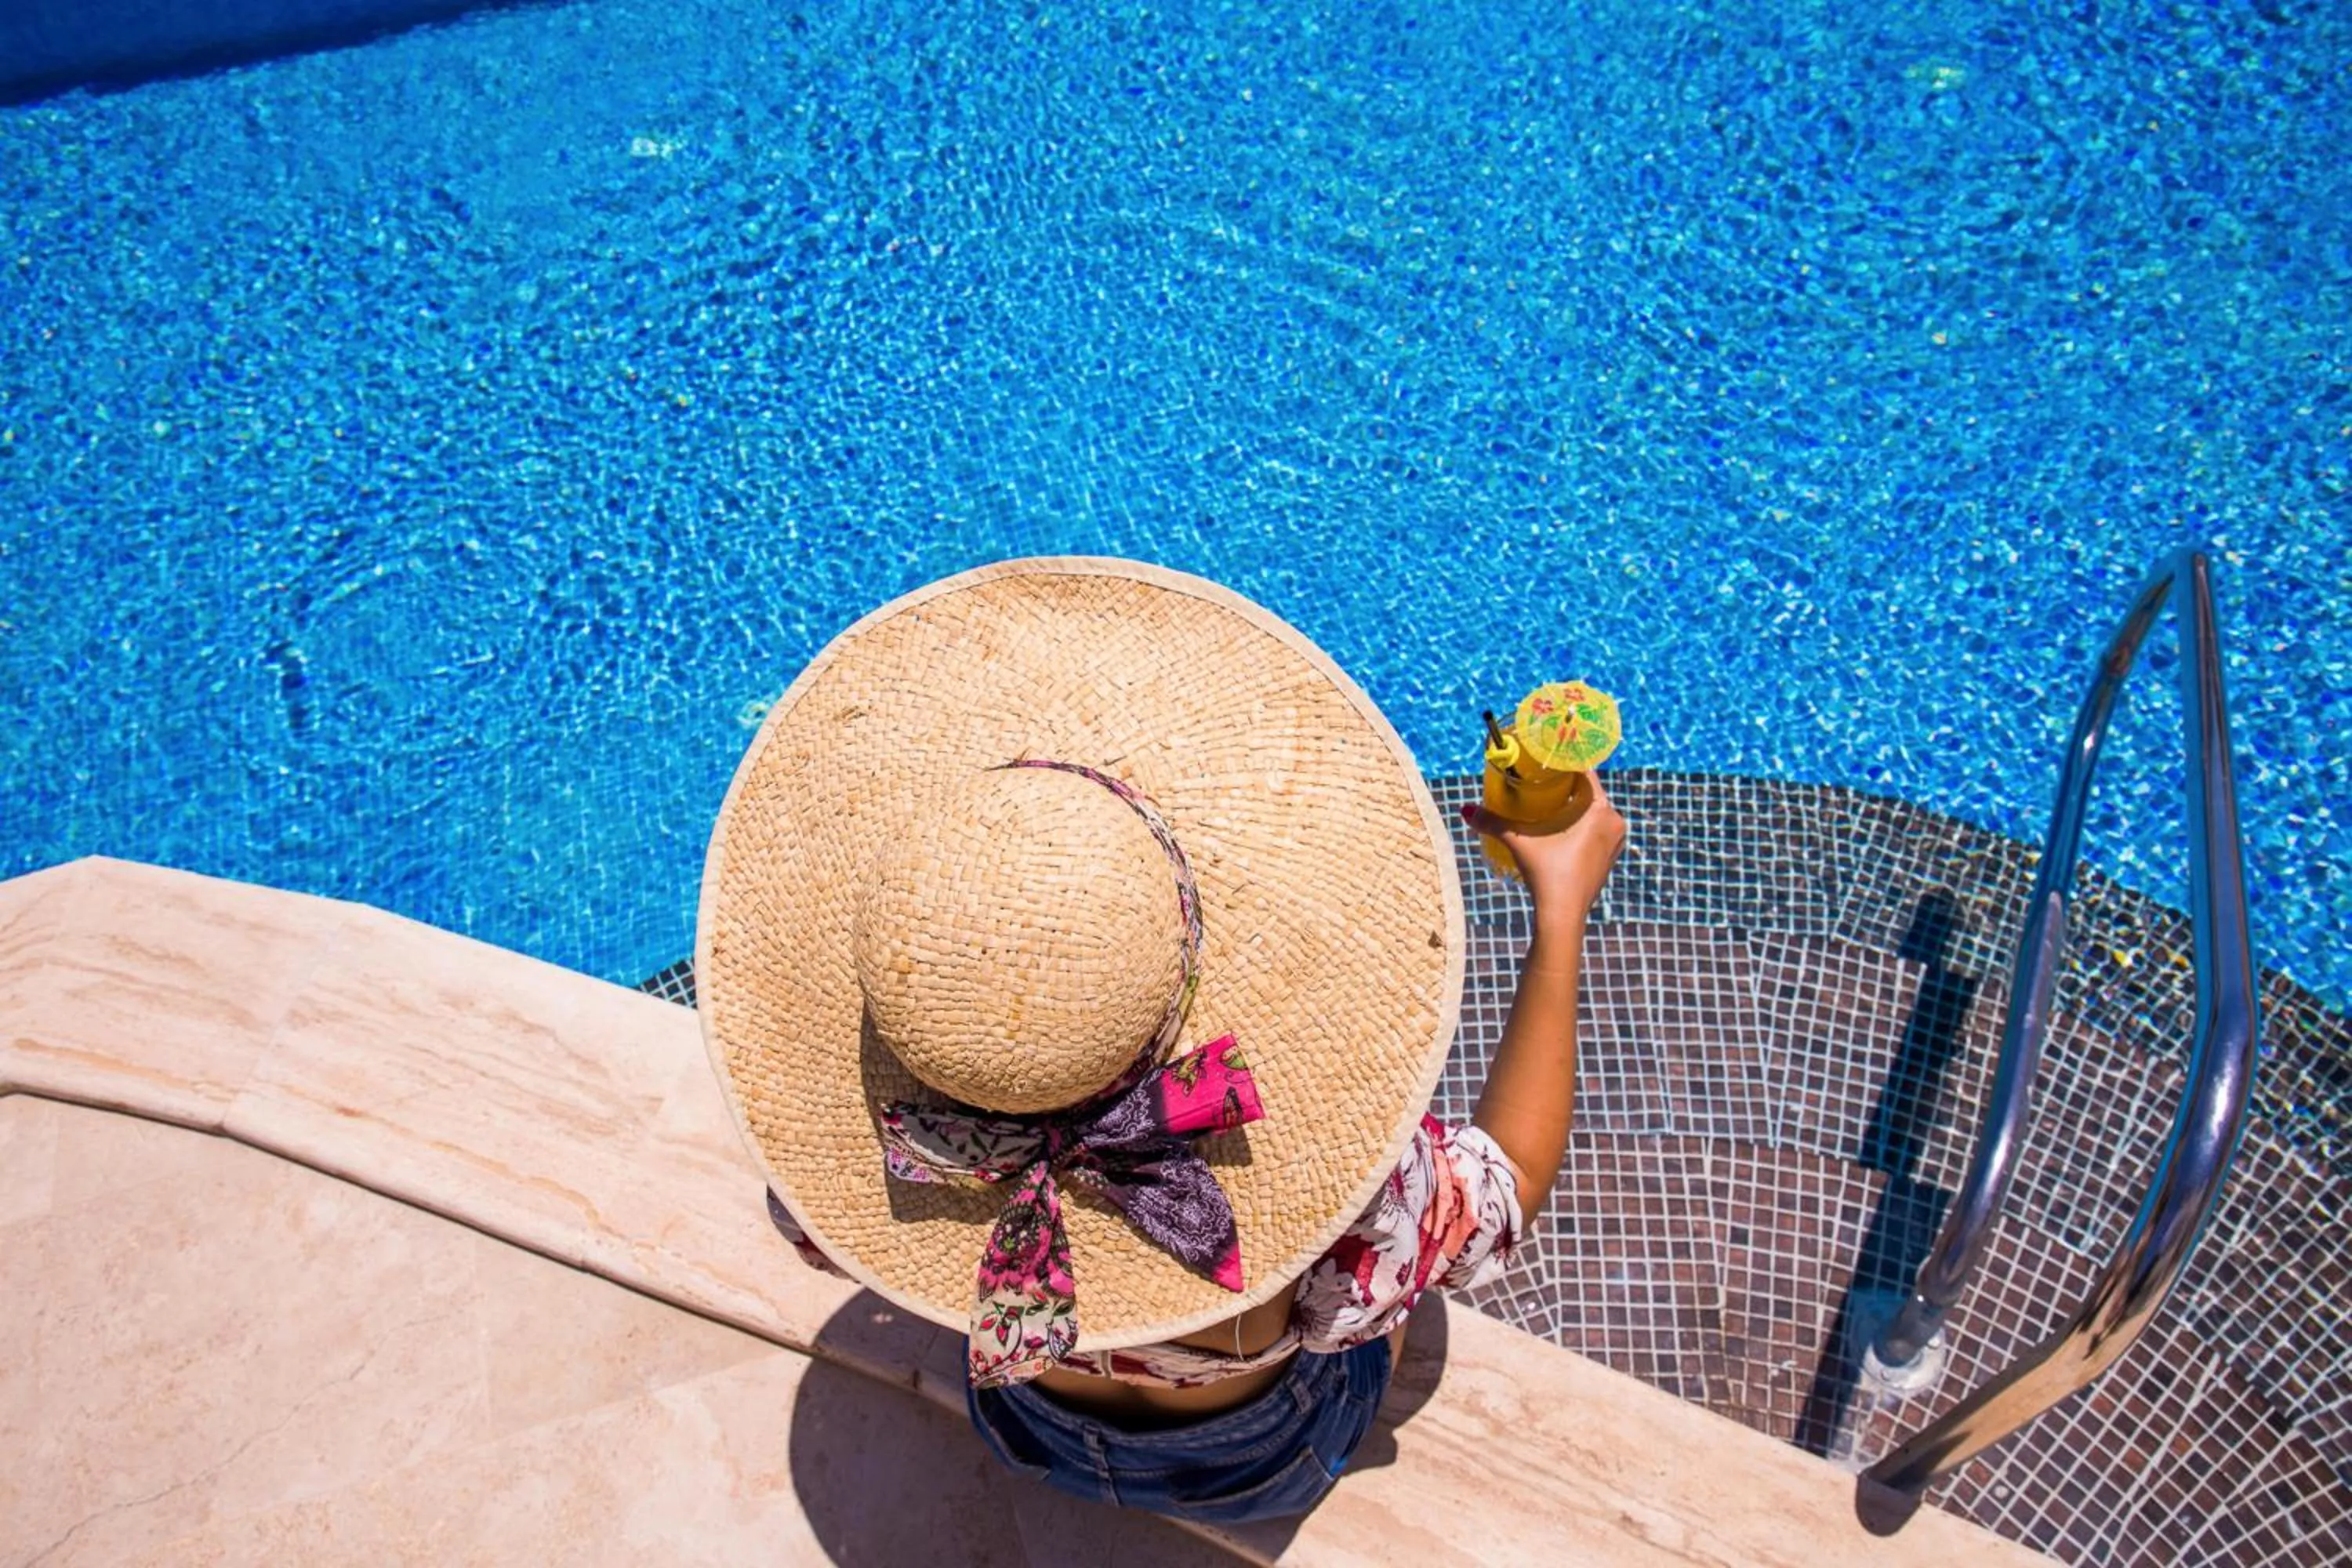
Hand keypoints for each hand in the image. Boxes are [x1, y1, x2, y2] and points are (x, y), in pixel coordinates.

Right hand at [1462, 774, 1625, 920]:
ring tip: (1547, 800)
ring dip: (1573, 806)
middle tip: (1540, 779)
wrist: (1562, 917)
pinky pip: (1595, 830)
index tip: (1547, 760)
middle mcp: (1615, 825)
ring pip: (1593, 813)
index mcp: (1603, 812)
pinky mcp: (1607, 859)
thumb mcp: (1520, 843)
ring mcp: (1614, 844)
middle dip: (1566, 786)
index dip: (1566, 765)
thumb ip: (1494, 823)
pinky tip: (1559, 825)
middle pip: (1589, 794)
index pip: (1587, 776)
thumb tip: (1465, 811)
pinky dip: (1579, 824)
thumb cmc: (1549, 876)